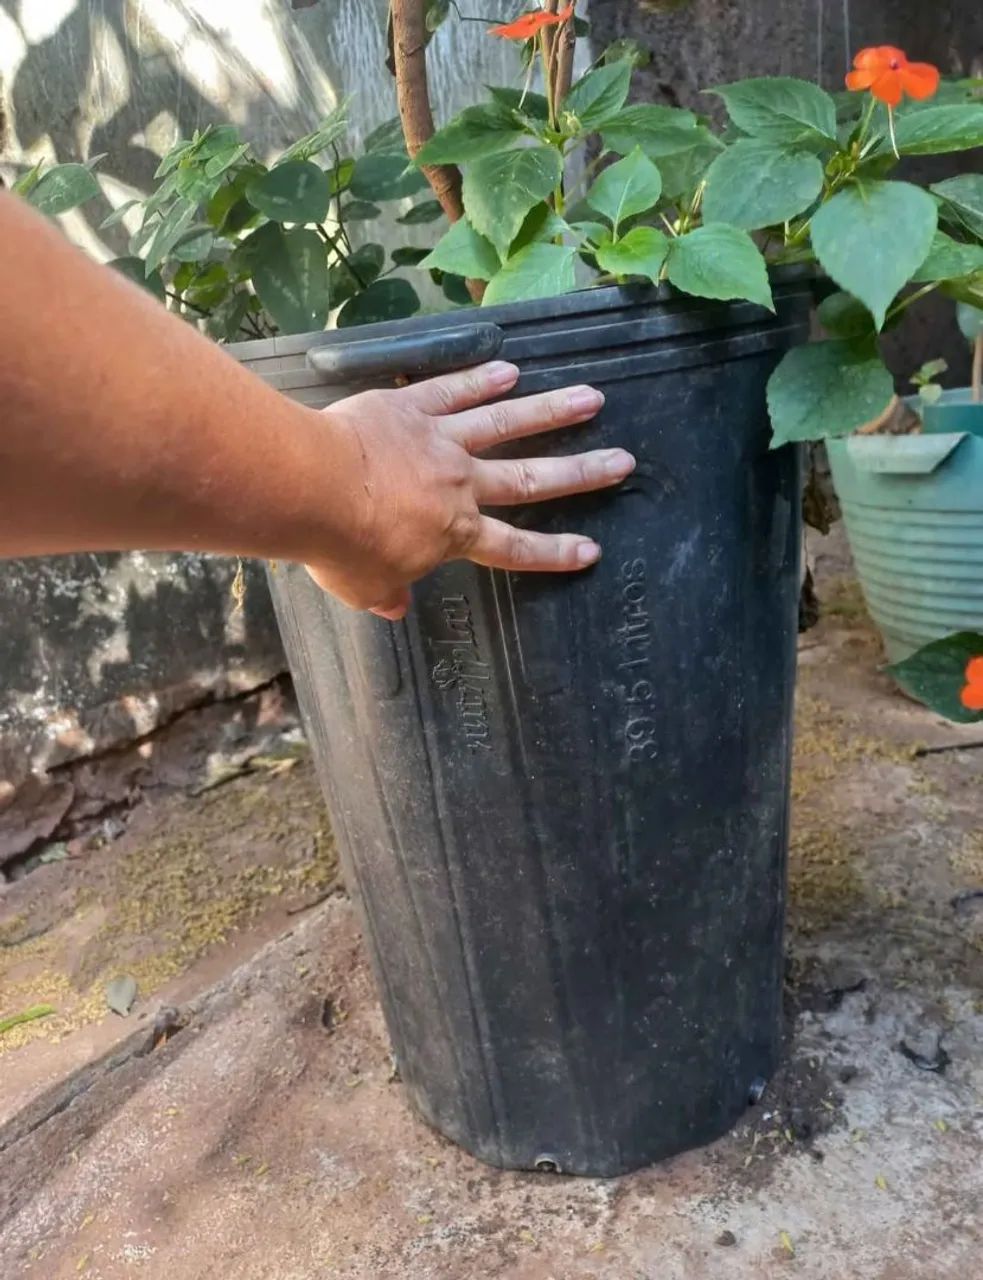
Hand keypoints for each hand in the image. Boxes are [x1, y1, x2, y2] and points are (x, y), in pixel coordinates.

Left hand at [305, 360, 633, 618]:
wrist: (314, 490)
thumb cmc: (340, 546)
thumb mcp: (364, 586)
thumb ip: (387, 593)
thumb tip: (395, 607)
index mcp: (455, 533)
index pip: (515, 547)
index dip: (554, 552)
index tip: (590, 550)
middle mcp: (461, 483)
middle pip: (531, 477)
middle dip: (581, 472)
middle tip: (621, 459)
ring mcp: (441, 440)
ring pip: (506, 423)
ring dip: (551, 410)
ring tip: (591, 397)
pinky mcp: (410, 407)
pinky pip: (451, 390)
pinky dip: (480, 378)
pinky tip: (509, 368)